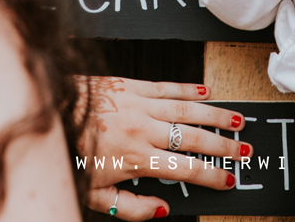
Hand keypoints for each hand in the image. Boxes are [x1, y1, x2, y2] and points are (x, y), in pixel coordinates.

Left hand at [79, 77, 249, 218]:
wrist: (49, 113)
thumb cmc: (71, 153)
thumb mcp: (95, 195)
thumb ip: (132, 207)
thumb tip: (162, 210)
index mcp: (137, 158)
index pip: (185, 169)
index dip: (211, 176)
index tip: (228, 180)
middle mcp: (143, 129)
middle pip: (195, 139)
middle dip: (224, 147)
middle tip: (245, 151)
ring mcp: (140, 104)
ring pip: (188, 110)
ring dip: (216, 116)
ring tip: (237, 121)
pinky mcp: (132, 86)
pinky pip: (167, 87)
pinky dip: (189, 89)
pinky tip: (206, 91)